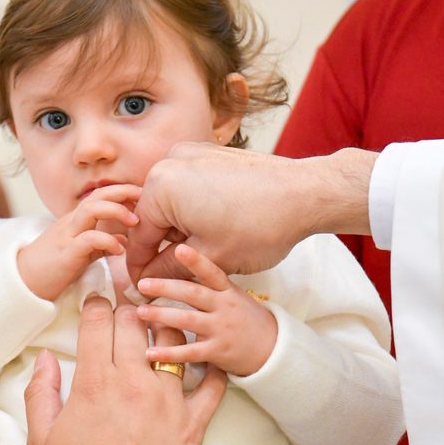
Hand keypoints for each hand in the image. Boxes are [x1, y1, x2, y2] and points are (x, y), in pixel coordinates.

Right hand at [18, 184, 140, 300]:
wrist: (23, 281)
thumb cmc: (53, 267)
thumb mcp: (82, 252)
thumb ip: (102, 244)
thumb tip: (126, 241)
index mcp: (76, 220)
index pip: (100, 195)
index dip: (122, 191)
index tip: (143, 195)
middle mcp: (71, 222)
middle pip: (97, 196)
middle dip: (123, 192)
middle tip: (145, 197)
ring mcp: (67, 236)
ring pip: (91, 210)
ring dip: (117, 211)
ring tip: (136, 221)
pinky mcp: (66, 253)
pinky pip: (88, 239)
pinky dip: (108, 241)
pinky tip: (120, 251)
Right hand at [24, 299, 226, 444]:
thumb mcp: (42, 439)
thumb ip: (40, 392)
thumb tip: (44, 358)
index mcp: (96, 382)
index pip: (99, 320)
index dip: (97, 303)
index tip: (96, 302)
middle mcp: (135, 382)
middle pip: (136, 321)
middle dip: (129, 307)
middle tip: (127, 305)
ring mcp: (169, 399)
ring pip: (175, 340)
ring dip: (167, 325)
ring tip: (162, 322)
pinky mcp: (194, 420)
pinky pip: (213, 383)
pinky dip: (211, 367)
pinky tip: (204, 359)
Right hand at [126, 142, 377, 281]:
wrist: (305, 194)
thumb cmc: (259, 226)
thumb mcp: (209, 258)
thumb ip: (168, 270)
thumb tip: (146, 283)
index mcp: (160, 187)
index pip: (138, 238)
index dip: (141, 270)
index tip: (145, 291)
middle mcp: (168, 162)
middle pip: (153, 217)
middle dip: (165, 246)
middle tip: (183, 274)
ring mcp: (189, 153)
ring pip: (171, 202)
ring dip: (181, 228)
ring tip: (209, 249)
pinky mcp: (207, 153)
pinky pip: (188, 187)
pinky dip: (195, 209)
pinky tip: (218, 227)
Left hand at [136, 244, 276, 376]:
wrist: (272, 349)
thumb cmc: (246, 319)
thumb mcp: (233, 296)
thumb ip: (208, 286)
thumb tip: (178, 269)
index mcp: (227, 291)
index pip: (212, 272)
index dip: (196, 260)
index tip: (179, 249)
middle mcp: (224, 307)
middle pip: (193, 294)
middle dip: (166, 287)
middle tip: (142, 283)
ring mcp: (221, 330)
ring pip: (188, 320)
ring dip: (161, 316)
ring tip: (139, 312)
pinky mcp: (218, 352)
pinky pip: (190, 352)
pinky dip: (169, 352)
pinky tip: (150, 352)